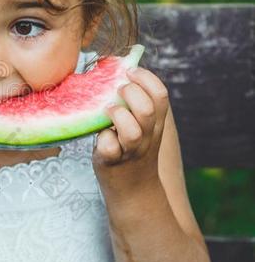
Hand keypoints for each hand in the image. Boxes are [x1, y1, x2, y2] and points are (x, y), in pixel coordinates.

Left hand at [92, 66, 169, 192]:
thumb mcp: (141, 127)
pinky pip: (109, 148)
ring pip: (132, 130)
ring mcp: (129, 150)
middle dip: (130, 92)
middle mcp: (146, 136)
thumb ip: (135, 105)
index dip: (146, 78)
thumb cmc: (130, 150)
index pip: (161, 95)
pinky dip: (103, 138)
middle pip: (147, 108)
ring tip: (108, 110)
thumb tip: (116, 69)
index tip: (129, 72)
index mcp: (155, 124)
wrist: (134, 192)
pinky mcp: (111, 162)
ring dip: (117, 114)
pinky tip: (100, 135)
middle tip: (117, 90)